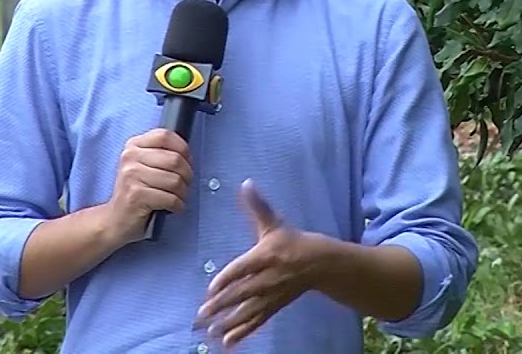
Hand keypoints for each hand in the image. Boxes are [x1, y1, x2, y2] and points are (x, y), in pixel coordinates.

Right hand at [104, 128, 192, 243]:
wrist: (115, 220)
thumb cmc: (136, 192)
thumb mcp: (144, 166)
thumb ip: (161, 154)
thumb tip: (187, 154)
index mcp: (133, 146)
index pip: (165, 136)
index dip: (183, 148)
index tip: (187, 162)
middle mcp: (129, 157)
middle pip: (174, 159)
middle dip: (187, 175)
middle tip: (185, 185)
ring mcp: (131, 176)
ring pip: (175, 180)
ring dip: (184, 193)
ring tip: (179, 198)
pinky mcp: (135, 196)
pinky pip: (170, 198)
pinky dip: (178, 205)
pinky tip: (173, 207)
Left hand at [195, 179, 321, 347]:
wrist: (320, 263)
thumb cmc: (292, 241)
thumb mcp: (274, 223)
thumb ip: (257, 206)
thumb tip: (246, 184)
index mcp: (265, 256)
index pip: (243, 269)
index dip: (228, 279)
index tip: (212, 288)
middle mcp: (267, 278)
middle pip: (242, 293)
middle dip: (221, 305)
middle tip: (201, 314)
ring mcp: (271, 295)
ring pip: (247, 311)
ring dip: (228, 322)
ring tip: (210, 332)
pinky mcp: (273, 307)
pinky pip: (256, 322)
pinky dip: (242, 333)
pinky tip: (227, 342)